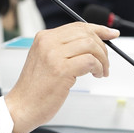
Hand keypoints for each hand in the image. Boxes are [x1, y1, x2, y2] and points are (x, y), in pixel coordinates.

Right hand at [4, 22, 119, 132]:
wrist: (22, 106)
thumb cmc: (35, 88)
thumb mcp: (45, 60)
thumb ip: (62, 49)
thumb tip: (91, 43)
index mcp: (43, 37)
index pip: (77, 26)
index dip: (98, 29)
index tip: (111, 34)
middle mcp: (48, 42)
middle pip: (86, 33)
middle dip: (102, 48)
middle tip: (105, 62)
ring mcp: (54, 55)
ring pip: (91, 45)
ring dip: (102, 59)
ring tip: (100, 71)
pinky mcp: (61, 69)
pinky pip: (90, 61)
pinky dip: (98, 68)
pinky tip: (95, 75)